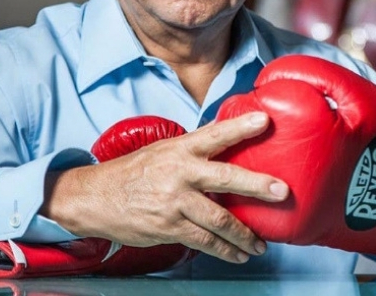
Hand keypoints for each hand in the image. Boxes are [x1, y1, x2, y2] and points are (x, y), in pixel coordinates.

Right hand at [40, 112, 288, 263]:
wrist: (95, 198)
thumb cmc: (133, 171)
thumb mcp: (162, 150)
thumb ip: (193, 149)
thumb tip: (226, 139)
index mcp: (179, 149)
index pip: (215, 134)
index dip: (240, 127)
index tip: (265, 121)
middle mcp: (179, 173)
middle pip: (224, 178)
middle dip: (256, 186)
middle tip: (281, 191)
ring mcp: (174, 202)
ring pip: (218, 219)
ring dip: (244, 234)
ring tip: (261, 244)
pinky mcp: (168, 227)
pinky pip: (203, 241)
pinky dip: (223, 249)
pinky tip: (237, 254)